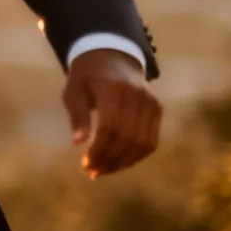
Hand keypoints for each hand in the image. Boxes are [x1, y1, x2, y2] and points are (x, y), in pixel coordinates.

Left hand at [62, 47, 162, 177]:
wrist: (112, 57)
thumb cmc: (86, 77)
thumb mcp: (73, 91)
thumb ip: (77, 115)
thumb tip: (78, 142)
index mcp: (113, 89)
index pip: (111, 127)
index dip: (99, 150)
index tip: (85, 164)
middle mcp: (136, 96)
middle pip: (128, 137)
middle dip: (110, 159)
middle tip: (93, 172)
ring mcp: (150, 102)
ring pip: (143, 142)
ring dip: (124, 162)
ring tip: (104, 170)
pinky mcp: (157, 109)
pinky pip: (152, 140)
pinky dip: (137, 156)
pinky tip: (120, 163)